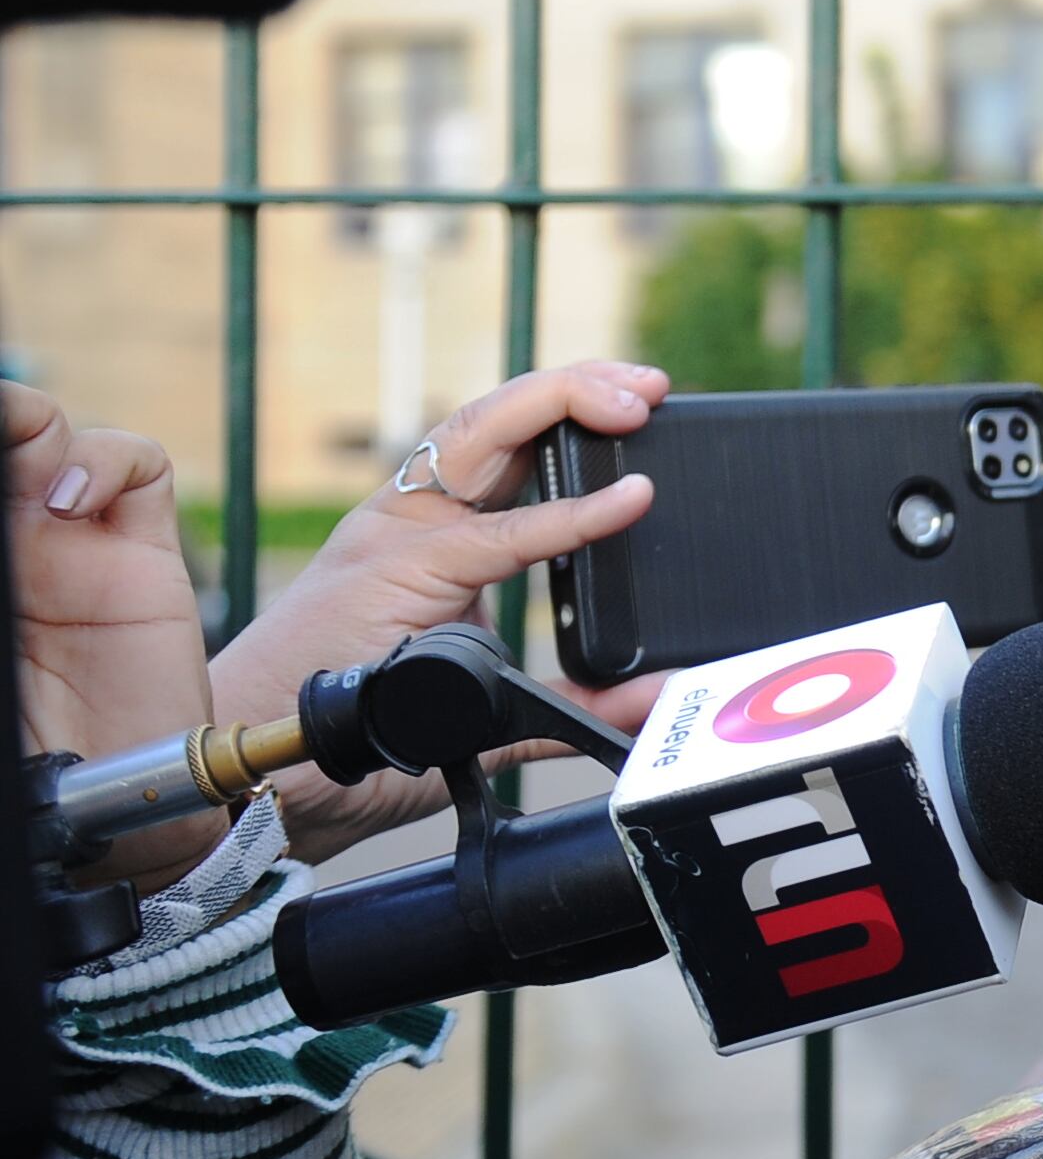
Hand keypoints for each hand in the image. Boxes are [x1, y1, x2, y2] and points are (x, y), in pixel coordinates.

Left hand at [6, 383, 226, 885]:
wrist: (113, 811)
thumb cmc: (29, 759)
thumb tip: (3, 524)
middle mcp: (13, 543)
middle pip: (5, 432)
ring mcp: (79, 542)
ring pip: (57, 432)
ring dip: (35, 434)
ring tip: (32, 487)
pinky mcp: (144, 554)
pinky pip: (137, 464)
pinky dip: (104, 461)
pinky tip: (73, 505)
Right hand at [211, 363, 669, 865]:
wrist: (276, 774)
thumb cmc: (364, 734)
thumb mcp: (494, 707)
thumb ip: (572, 701)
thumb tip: (649, 702)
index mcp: (429, 532)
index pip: (504, 444)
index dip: (569, 411)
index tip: (638, 400)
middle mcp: (411, 518)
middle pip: (500, 420)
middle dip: (579, 387)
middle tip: (651, 384)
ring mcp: (399, 538)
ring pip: (485, 436)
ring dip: (563, 404)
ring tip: (633, 401)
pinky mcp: (396, 574)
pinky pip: (498, 536)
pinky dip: (571, 516)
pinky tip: (628, 500)